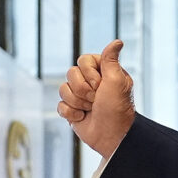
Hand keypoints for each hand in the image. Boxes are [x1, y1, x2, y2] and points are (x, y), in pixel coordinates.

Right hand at [58, 39, 133, 155]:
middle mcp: (90, 81)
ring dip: (78, 102)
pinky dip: (71, 113)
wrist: (111, 136)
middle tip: (96, 100)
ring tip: (91, 109)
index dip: (90, 74)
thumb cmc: (117, 108)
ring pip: (62, 89)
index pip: (83, 60)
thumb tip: (118, 41)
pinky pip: (60, 105)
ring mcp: (79, 96)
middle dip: (83, 90)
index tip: (102, 86)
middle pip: (71, 73)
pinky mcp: (71, 110)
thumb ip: (111, 59)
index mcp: (102, 71)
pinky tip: (83, 118)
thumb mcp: (116, 80)